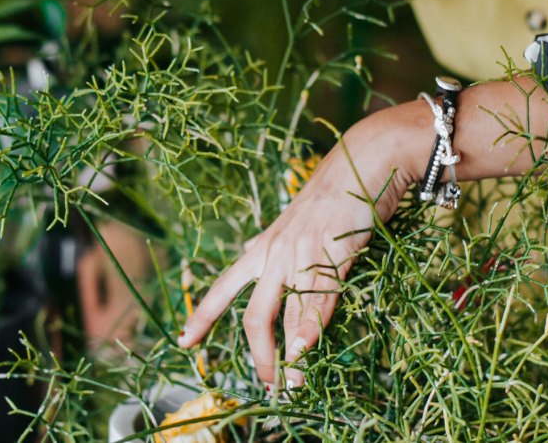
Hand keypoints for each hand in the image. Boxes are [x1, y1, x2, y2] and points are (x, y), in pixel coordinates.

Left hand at [177, 105, 428, 386]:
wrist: (362, 162)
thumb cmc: (332, 195)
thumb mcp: (295, 223)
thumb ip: (276, 245)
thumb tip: (254, 251)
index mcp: (263, 247)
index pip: (224, 286)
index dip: (203, 315)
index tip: (185, 342)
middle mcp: (275, 253)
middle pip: (253, 314)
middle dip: (257, 355)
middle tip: (266, 385)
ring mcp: (301, 255)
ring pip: (286, 314)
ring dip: (288, 355)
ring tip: (293, 384)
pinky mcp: (331, 254)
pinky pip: (319, 298)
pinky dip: (311, 327)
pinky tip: (306, 349)